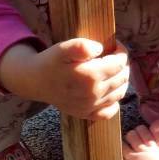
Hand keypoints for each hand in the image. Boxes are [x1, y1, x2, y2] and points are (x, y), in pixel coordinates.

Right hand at [0, 38, 129, 119]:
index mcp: (90, 76)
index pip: (119, 63)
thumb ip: (82, 46)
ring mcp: (90, 106)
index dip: (121, 52)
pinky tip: (109, 91)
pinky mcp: (86, 114)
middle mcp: (93, 93)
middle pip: (122, 77)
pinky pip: (109, 112)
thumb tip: (100, 49)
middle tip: (115, 56)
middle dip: (123, 65)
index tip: (115, 45)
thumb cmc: (50, 62)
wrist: (35, 81)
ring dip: (122, 80)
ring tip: (114, 70)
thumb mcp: (63, 47)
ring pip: (120, 93)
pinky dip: (114, 102)